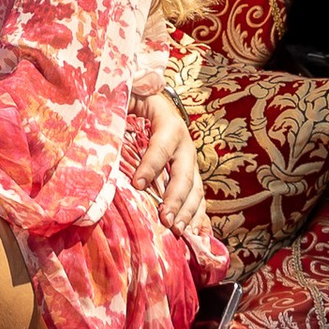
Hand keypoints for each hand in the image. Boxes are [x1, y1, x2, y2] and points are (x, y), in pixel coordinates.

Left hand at [132, 90, 210, 241]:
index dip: (151, 164)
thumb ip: (129, 96)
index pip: (162, 144)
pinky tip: (199, 234)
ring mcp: (188, 160)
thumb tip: (130, 97)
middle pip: (184, 171)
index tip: (137, 184)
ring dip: (189, 211)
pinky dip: (200, 216)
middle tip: (166, 218)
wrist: (147, 99)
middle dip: (175, 197)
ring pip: (195, 187)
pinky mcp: (189, 174)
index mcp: (168, 121)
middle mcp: (183, 142)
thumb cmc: (132, 99)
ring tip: (178, 230)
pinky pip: (198, 196)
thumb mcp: (129, 93)